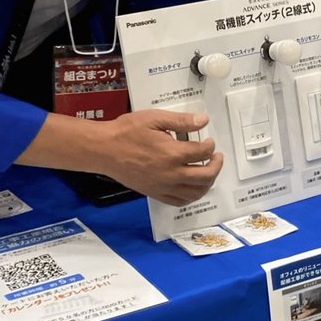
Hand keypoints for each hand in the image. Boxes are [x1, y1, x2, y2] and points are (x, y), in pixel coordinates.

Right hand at [97, 111, 222, 206]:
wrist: (103, 149)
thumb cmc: (126, 132)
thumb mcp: (155, 118)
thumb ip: (182, 121)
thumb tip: (203, 121)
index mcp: (172, 153)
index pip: (203, 152)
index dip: (210, 146)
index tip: (209, 142)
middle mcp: (171, 174)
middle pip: (205, 176)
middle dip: (216, 165)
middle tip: (217, 157)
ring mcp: (163, 187)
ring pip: (196, 192)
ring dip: (208, 183)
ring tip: (208, 172)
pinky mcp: (155, 194)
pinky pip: (179, 202)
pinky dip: (191, 196)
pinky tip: (192, 186)